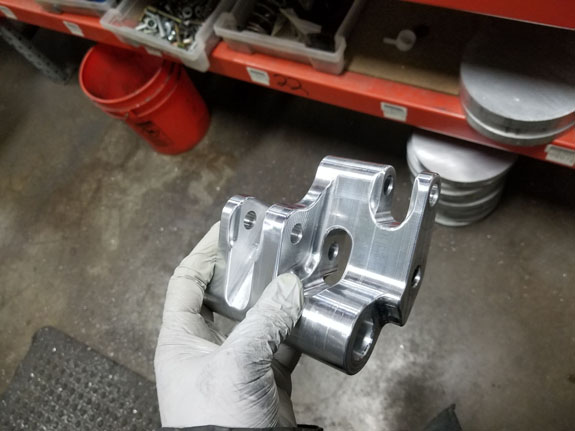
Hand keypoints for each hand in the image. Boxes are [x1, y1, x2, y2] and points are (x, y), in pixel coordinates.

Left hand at [154, 223, 303, 427]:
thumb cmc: (215, 424)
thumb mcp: (235, 365)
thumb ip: (264, 321)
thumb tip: (289, 286)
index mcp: (181, 339)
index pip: (186, 281)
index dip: (204, 252)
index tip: (227, 230)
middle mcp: (206, 347)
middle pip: (224, 295)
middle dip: (246, 272)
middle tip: (269, 249)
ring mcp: (236, 362)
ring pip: (256, 318)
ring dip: (275, 299)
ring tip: (293, 273)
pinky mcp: (263, 377)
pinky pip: (279, 342)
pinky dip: (294, 329)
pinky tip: (309, 314)